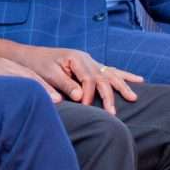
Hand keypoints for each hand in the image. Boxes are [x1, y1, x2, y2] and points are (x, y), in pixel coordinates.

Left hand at [12, 46, 141, 114]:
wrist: (30, 56)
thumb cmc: (38, 65)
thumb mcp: (48, 74)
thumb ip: (65, 84)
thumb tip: (80, 96)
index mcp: (76, 58)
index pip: (88, 79)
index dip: (89, 95)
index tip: (86, 107)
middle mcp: (86, 59)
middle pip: (103, 78)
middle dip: (109, 96)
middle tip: (112, 113)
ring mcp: (91, 61)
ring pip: (110, 74)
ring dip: (122, 86)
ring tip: (133, 97)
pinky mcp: (91, 66)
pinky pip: (110, 71)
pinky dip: (124, 76)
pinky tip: (139, 80)